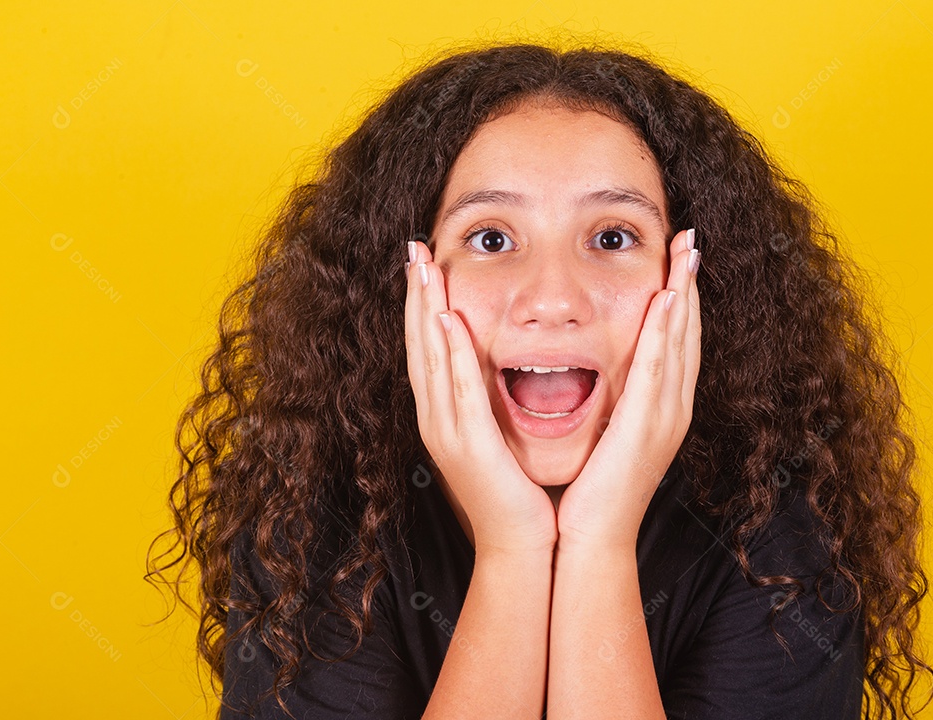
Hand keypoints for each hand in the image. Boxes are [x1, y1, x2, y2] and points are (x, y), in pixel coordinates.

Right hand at [404, 239, 557, 554]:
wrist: (519, 544)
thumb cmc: (513, 491)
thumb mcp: (497, 436)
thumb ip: (489, 400)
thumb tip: (493, 364)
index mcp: (444, 416)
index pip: (427, 349)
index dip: (421, 305)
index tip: (422, 265)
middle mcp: (437, 419)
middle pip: (420, 346)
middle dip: (415, 296)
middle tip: (413, 250)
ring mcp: (448, 432)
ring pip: (432, 360)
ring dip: (426, 312)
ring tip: (423, 269)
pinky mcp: (469, 445)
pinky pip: (459, 391)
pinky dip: (451, 355)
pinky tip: (449, 322)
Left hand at [555, 228, 701, 550]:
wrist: (593, 539)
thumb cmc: (592, 490)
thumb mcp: (605, 436)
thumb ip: (609, 402)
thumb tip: (597, 373)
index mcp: (661, 409)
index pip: (675, 341)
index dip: (680, 297)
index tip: (678, 259)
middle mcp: (672, 407)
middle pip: (687, 333)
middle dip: (690, 283)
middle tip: (690, 238)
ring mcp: (665, 416)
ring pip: (680, 342)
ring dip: (684, 293)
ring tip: (687, 251)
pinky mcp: (648, 426)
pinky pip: (658, 368)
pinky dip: (665, 332)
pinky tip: (668, 299)